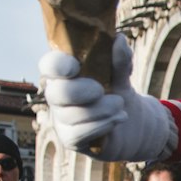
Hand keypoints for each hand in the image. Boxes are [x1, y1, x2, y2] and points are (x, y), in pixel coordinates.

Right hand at [40, 35, 170, 159]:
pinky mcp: (70, 139)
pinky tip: (118, 119)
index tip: (75, 66)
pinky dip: (103, 125)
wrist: (131, 123)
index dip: (57, 65)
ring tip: (120, 105)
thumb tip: (119, 40)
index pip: (48, 65)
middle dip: (82, 91)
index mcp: (65, 73)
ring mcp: (61, 119)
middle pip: (56, 93)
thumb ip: (120, 60)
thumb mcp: (122, 75)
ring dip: (101, 110)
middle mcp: (57, 95)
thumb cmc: (117, 92)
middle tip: (102, 90)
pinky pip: (79, 134)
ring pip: (71, 115)